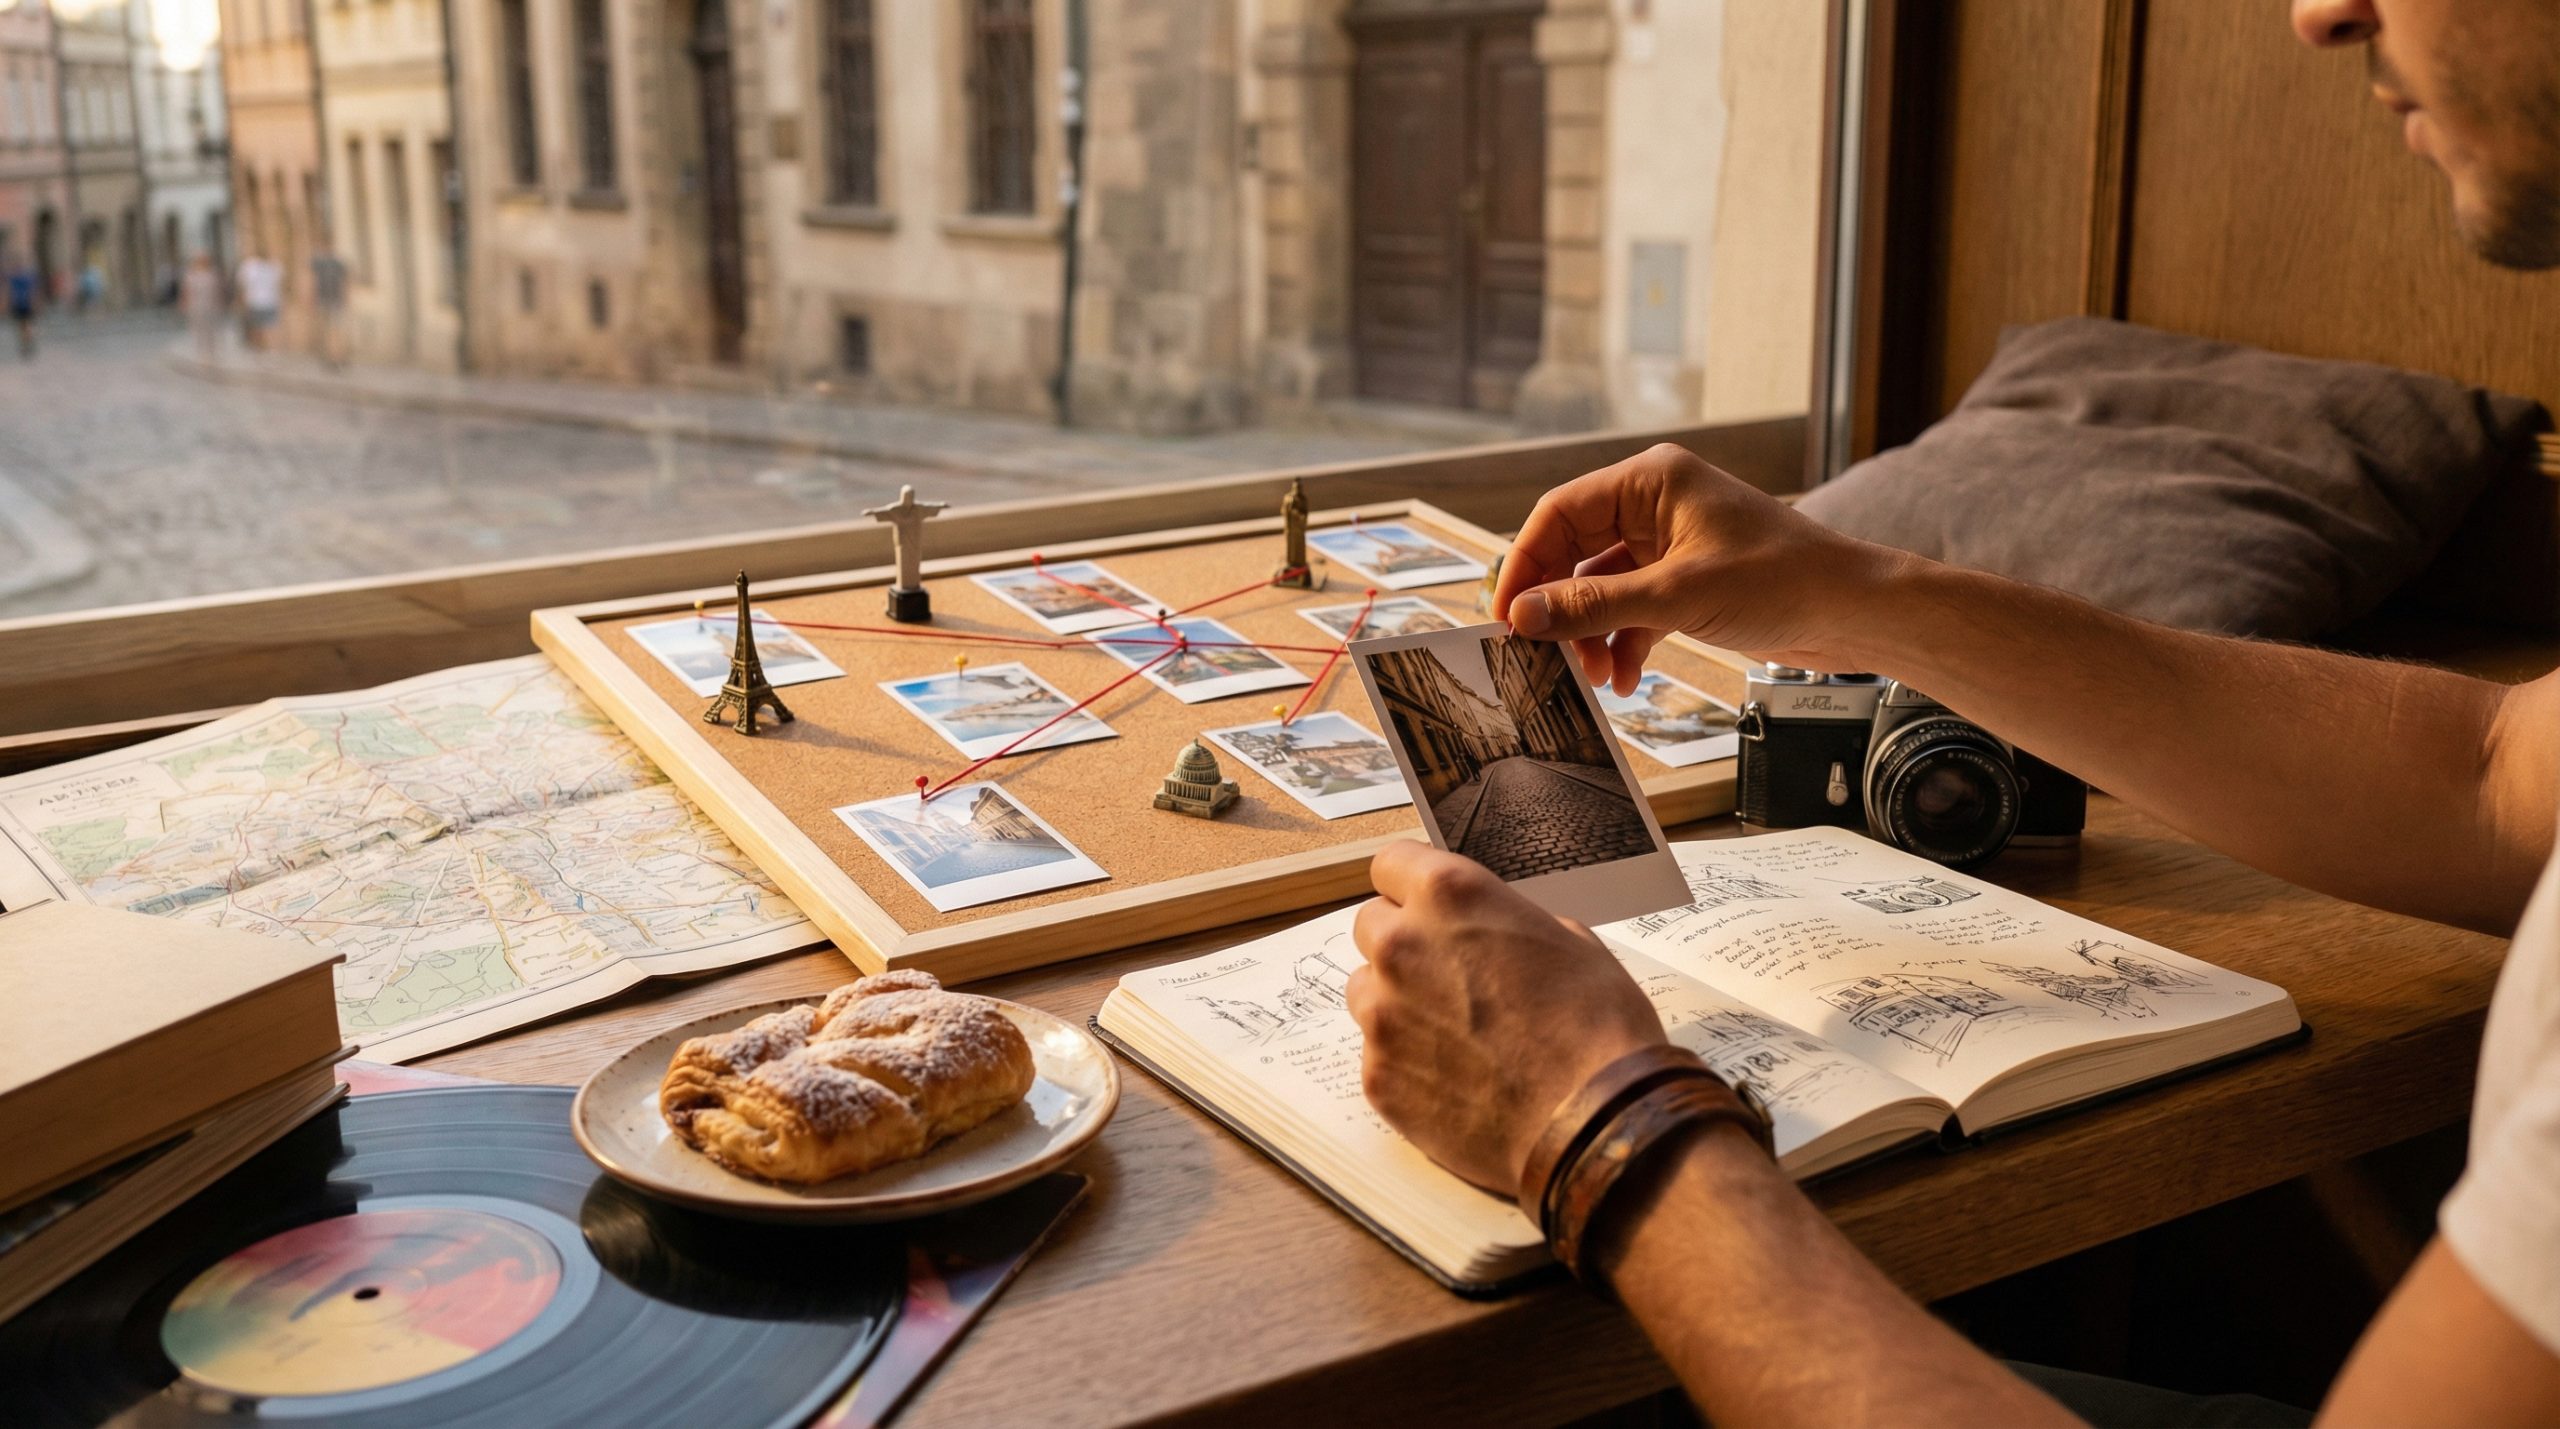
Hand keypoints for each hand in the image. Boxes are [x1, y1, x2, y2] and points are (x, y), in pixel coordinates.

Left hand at [1346, 842, 1666, 1195]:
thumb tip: (1494, 933)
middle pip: (1371, 925)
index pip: (1392, 863)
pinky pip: (1377, 1052)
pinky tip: (1455, 1078)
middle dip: (1404, 941)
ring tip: (1453, 1031)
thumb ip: (1509, 923)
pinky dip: (1406, 1059)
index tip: (1429, 905)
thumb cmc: (1597, 1027)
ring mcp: (1382, 1015)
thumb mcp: (1572, 942)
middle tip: (1449, 974)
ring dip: (1396, 999)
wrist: (1595, 1124)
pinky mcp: (1377, 1076)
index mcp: (1450, 896)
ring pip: (1365, 988)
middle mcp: (1401, 946)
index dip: (1413, 884)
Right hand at [1491, 442, 1919, 694]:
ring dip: (1591, 635)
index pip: (1560, 513)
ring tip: (1591, 677)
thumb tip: (1523, 615)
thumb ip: (1593, 605)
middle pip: (1574, 553)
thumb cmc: (1783, 581)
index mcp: (1650, 481)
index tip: (1505, 615)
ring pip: (1601, 588)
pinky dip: (1623, 644)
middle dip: (1559, 609)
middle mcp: (1656, 505)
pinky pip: (1633, 610)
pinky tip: (1624, 680)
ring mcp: (1671, 545)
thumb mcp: (1676, 596)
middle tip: (1540, 654)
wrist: (1855, 611)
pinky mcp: (1688, 583)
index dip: (1525, 564)